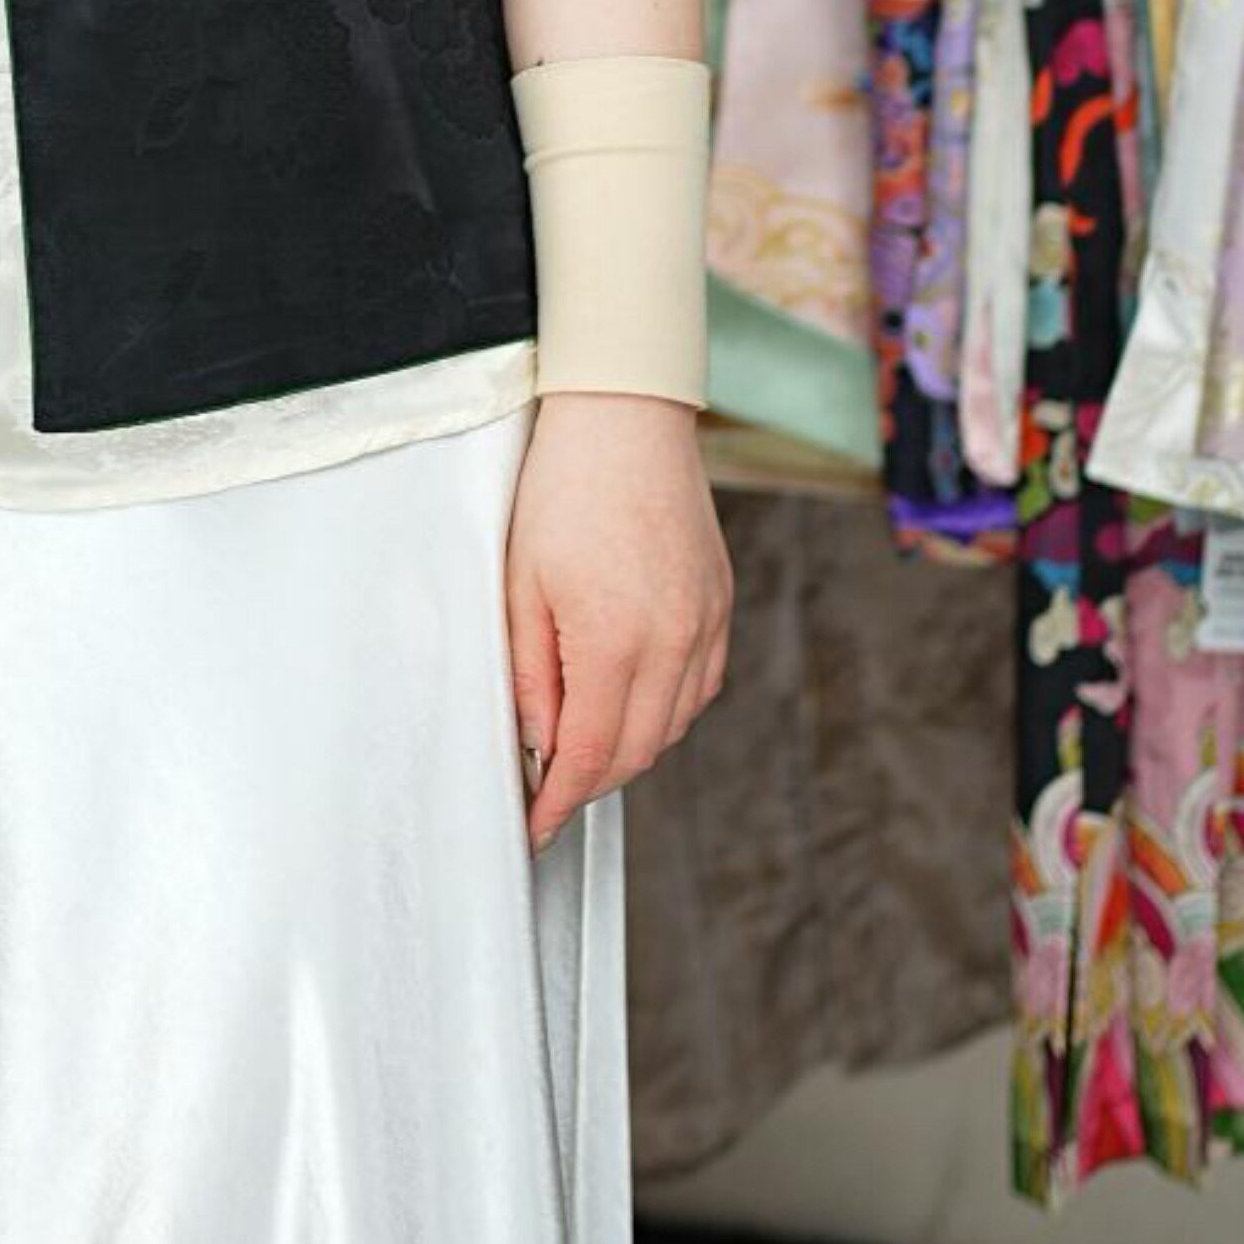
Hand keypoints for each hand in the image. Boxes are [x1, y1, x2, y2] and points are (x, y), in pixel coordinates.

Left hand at [505, 392, 731, 854]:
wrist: (625, 415)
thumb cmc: (560, 490)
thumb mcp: (522, 584)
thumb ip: (531, 674)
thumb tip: (540, 745)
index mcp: (617, 639)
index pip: (592, 755)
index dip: (559, 802)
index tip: (533, 827)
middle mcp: (676, 641)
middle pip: (638, 751)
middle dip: (592, 783)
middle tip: (548, 789)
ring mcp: (707, 622)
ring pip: (674, 725)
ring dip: (630, 747)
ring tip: (582, 742)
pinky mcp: (721, 602)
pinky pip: (700, 685)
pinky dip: (666, 709)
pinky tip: (631, 698)